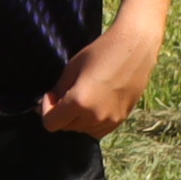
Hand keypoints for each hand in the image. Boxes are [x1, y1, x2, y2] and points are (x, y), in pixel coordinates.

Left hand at [41, 21, 160, 137]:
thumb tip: (45, 107)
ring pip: (82, 129)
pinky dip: (91, 122)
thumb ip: (58, 91)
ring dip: (76, 118)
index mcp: (79, 102)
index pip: (51, 123)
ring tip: (83, 97)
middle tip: (66, 93)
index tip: (52, 95)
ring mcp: (110, 120)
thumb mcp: (71, 69)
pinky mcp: (121, 119)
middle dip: (61, 113)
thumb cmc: (101, 53)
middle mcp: (95, 116)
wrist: (135, 49)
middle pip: (66, 127)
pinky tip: (94, 104)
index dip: (46, 109)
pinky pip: (98, 130)